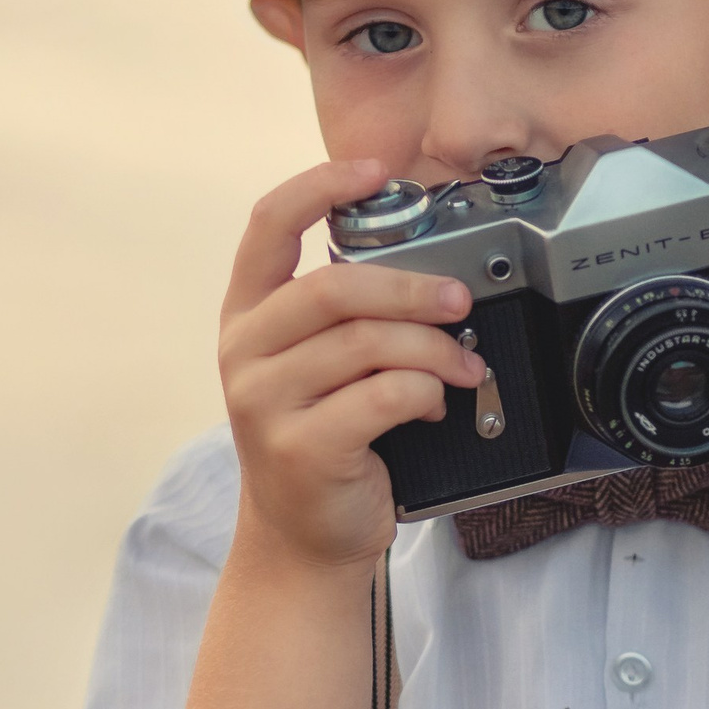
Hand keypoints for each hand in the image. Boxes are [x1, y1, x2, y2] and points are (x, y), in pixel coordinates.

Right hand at [220, 158, 484, 571]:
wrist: (303, 537)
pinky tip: (435, 405)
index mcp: (248, 314)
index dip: (320, 187)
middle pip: (334, 288)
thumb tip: (433, 271)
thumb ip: (347, 315)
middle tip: (459, 299)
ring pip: (367, 344)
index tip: (374, 171)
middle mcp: (244, 352)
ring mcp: (265, 402)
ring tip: (464, 367)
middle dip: (412, 288)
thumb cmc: (323, 439)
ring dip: (434, 350)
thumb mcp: (317, 364)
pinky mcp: (300, 447)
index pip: (268, 225)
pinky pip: (382, 397)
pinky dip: (425, 394)